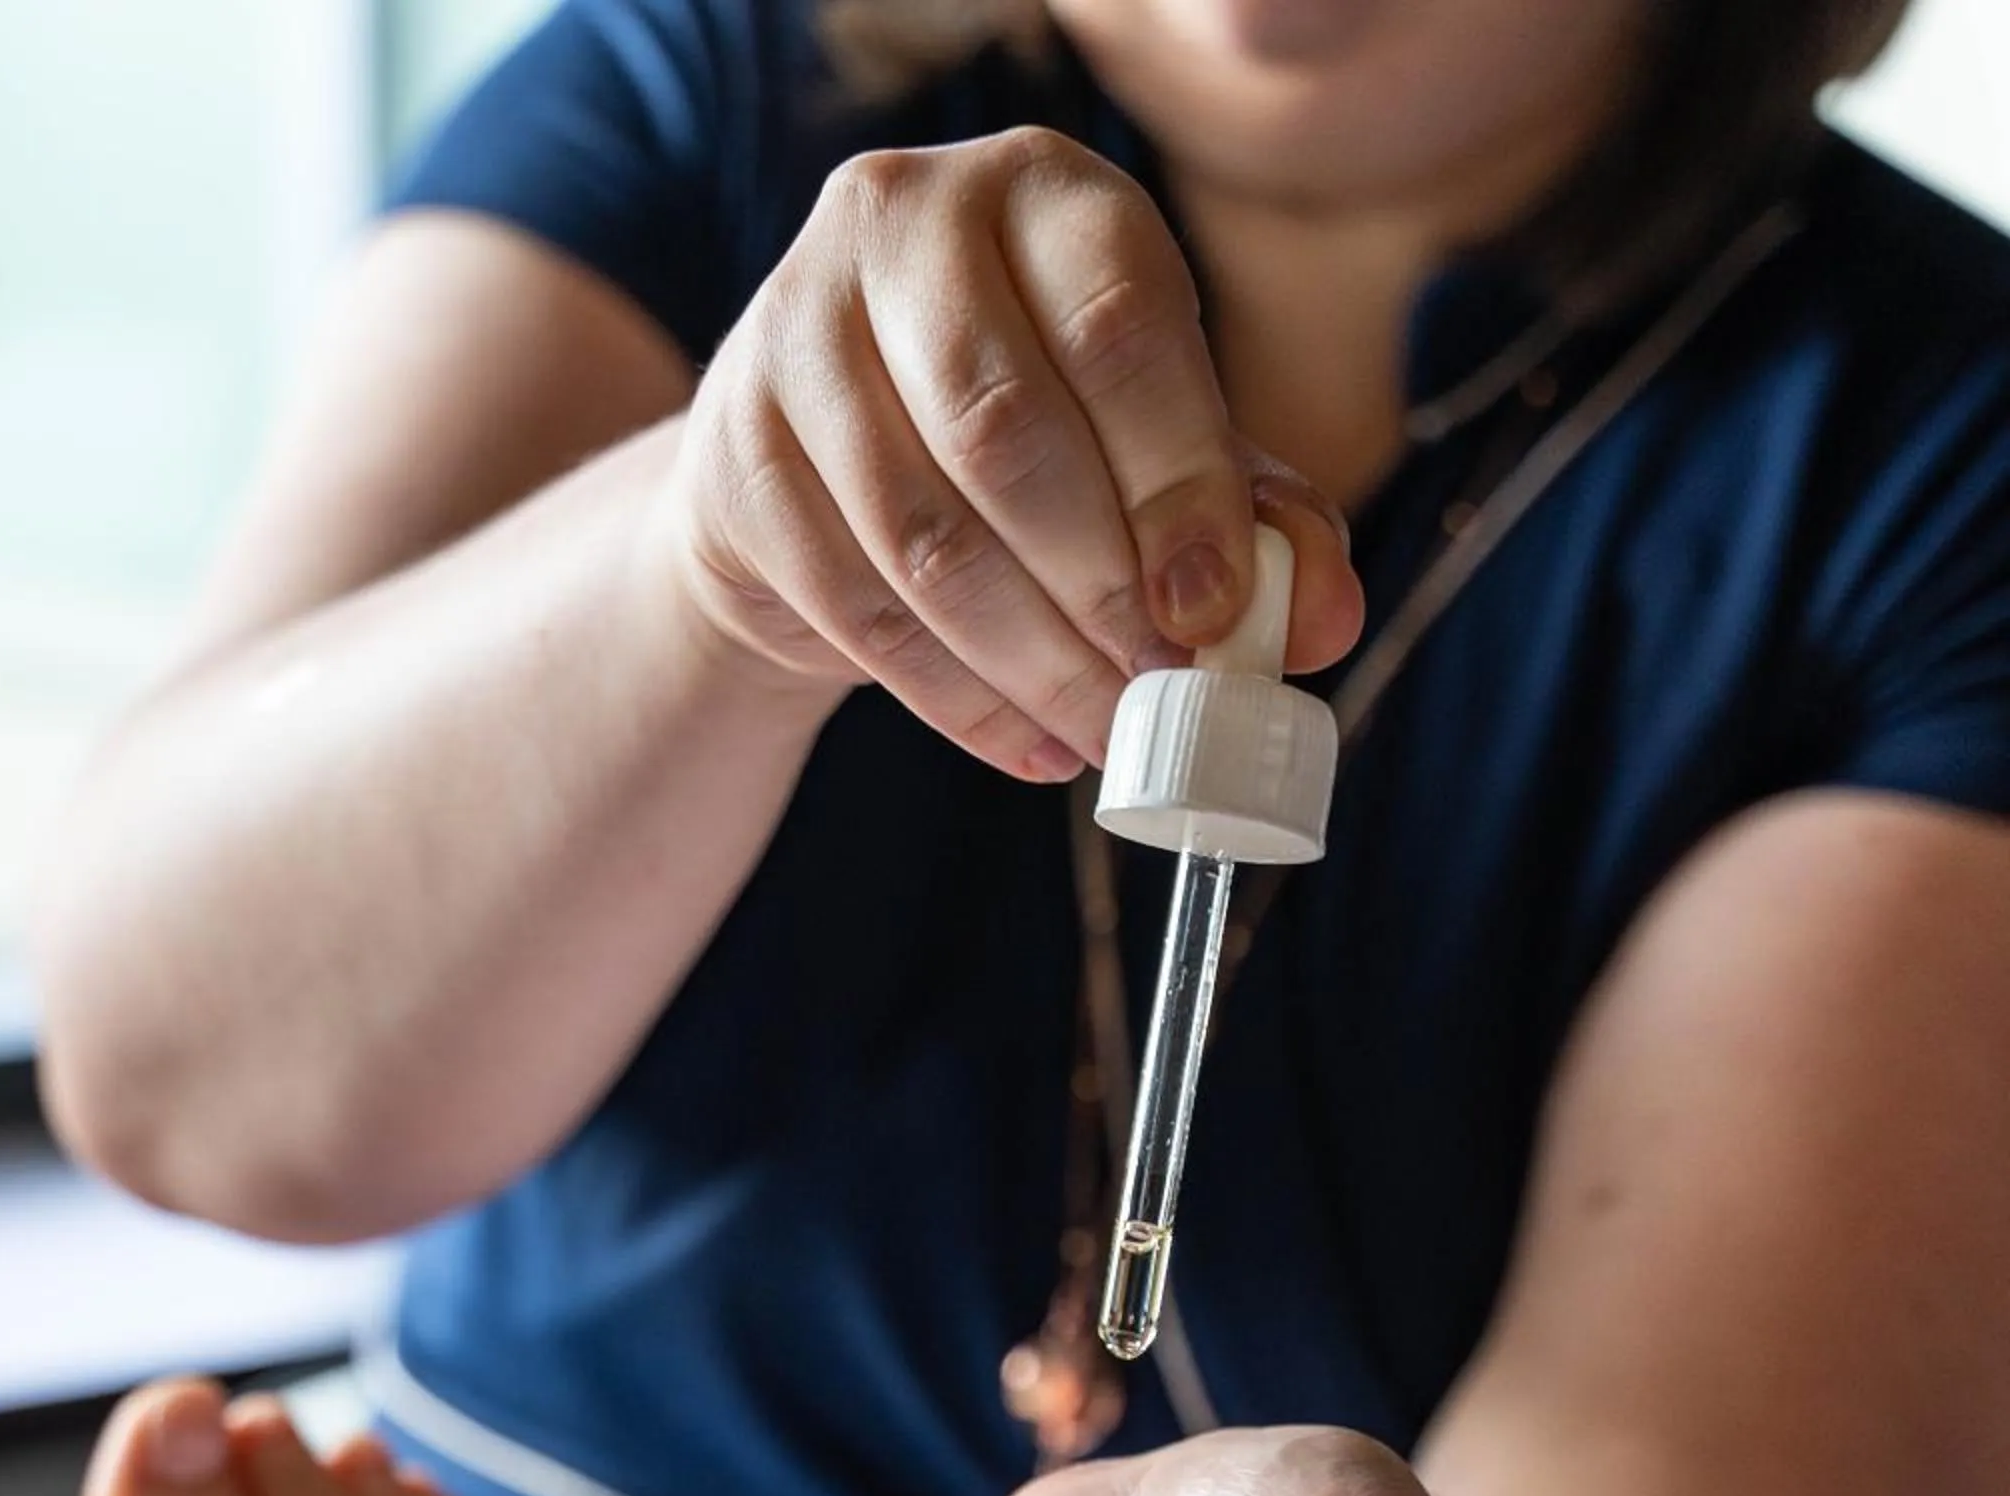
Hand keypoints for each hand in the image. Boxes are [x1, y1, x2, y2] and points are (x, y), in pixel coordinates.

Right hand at [662, 126, 1361, 782]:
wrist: (820, 459)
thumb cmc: (1028, 435)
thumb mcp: (1151, 444)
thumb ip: (1253, 516)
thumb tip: (1322, 620)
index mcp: (1042, 192)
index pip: (1116, 329)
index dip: (1178, 484)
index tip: (1216, 615)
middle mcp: (902, 225)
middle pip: (1005, 435)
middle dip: (1099, 592)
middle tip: (1161, 696)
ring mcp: (796, 332)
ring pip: (923, 537)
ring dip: (1030, 665)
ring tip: (1106, 737)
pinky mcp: (734, 453)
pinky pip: (854, 607)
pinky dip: (955, 700)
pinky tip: (1029, 743)